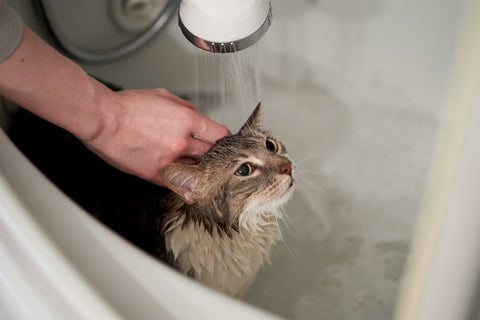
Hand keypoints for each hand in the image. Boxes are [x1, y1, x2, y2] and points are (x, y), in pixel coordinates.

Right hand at [83, 87, 228, 185]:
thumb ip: (187, 109)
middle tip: (210, 154)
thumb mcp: (164, 96)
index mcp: (186, 121)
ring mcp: (169, 160)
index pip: (219, 134)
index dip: (222, 138)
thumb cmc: (128, 107)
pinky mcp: (155, 174)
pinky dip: (183, 180)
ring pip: (196, 170)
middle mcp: (181, 142)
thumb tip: (199, 119)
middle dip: (212, 153)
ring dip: (198, 167)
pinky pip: (178, 183)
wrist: (103, 121)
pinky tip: (183, 177)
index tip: (220, 141)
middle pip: (211, 154)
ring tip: (194, 164)